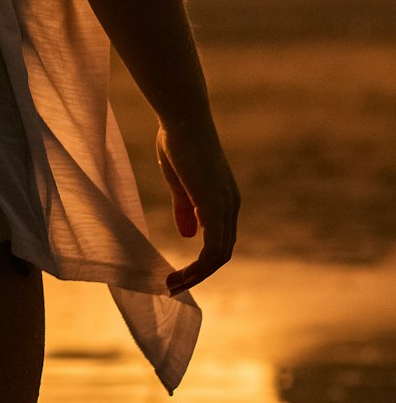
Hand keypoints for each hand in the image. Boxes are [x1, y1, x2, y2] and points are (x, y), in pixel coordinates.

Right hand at [156, 119, 240, 295]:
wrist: (183, 117)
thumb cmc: (178, 141)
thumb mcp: (180, 182)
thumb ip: (185, 208)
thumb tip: (188, 236)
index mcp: (223, 198)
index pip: (220, 239)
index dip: (201, 259)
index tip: (177, 270)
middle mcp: (230, 205)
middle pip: (222, 252)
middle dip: (199, 273)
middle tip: (173, 285)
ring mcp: (225, 206)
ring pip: (218, 255)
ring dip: (196, 275)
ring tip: (172, 284)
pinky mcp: (214, 205)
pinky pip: (212, 248)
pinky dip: (197, 267)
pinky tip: (179, 273)